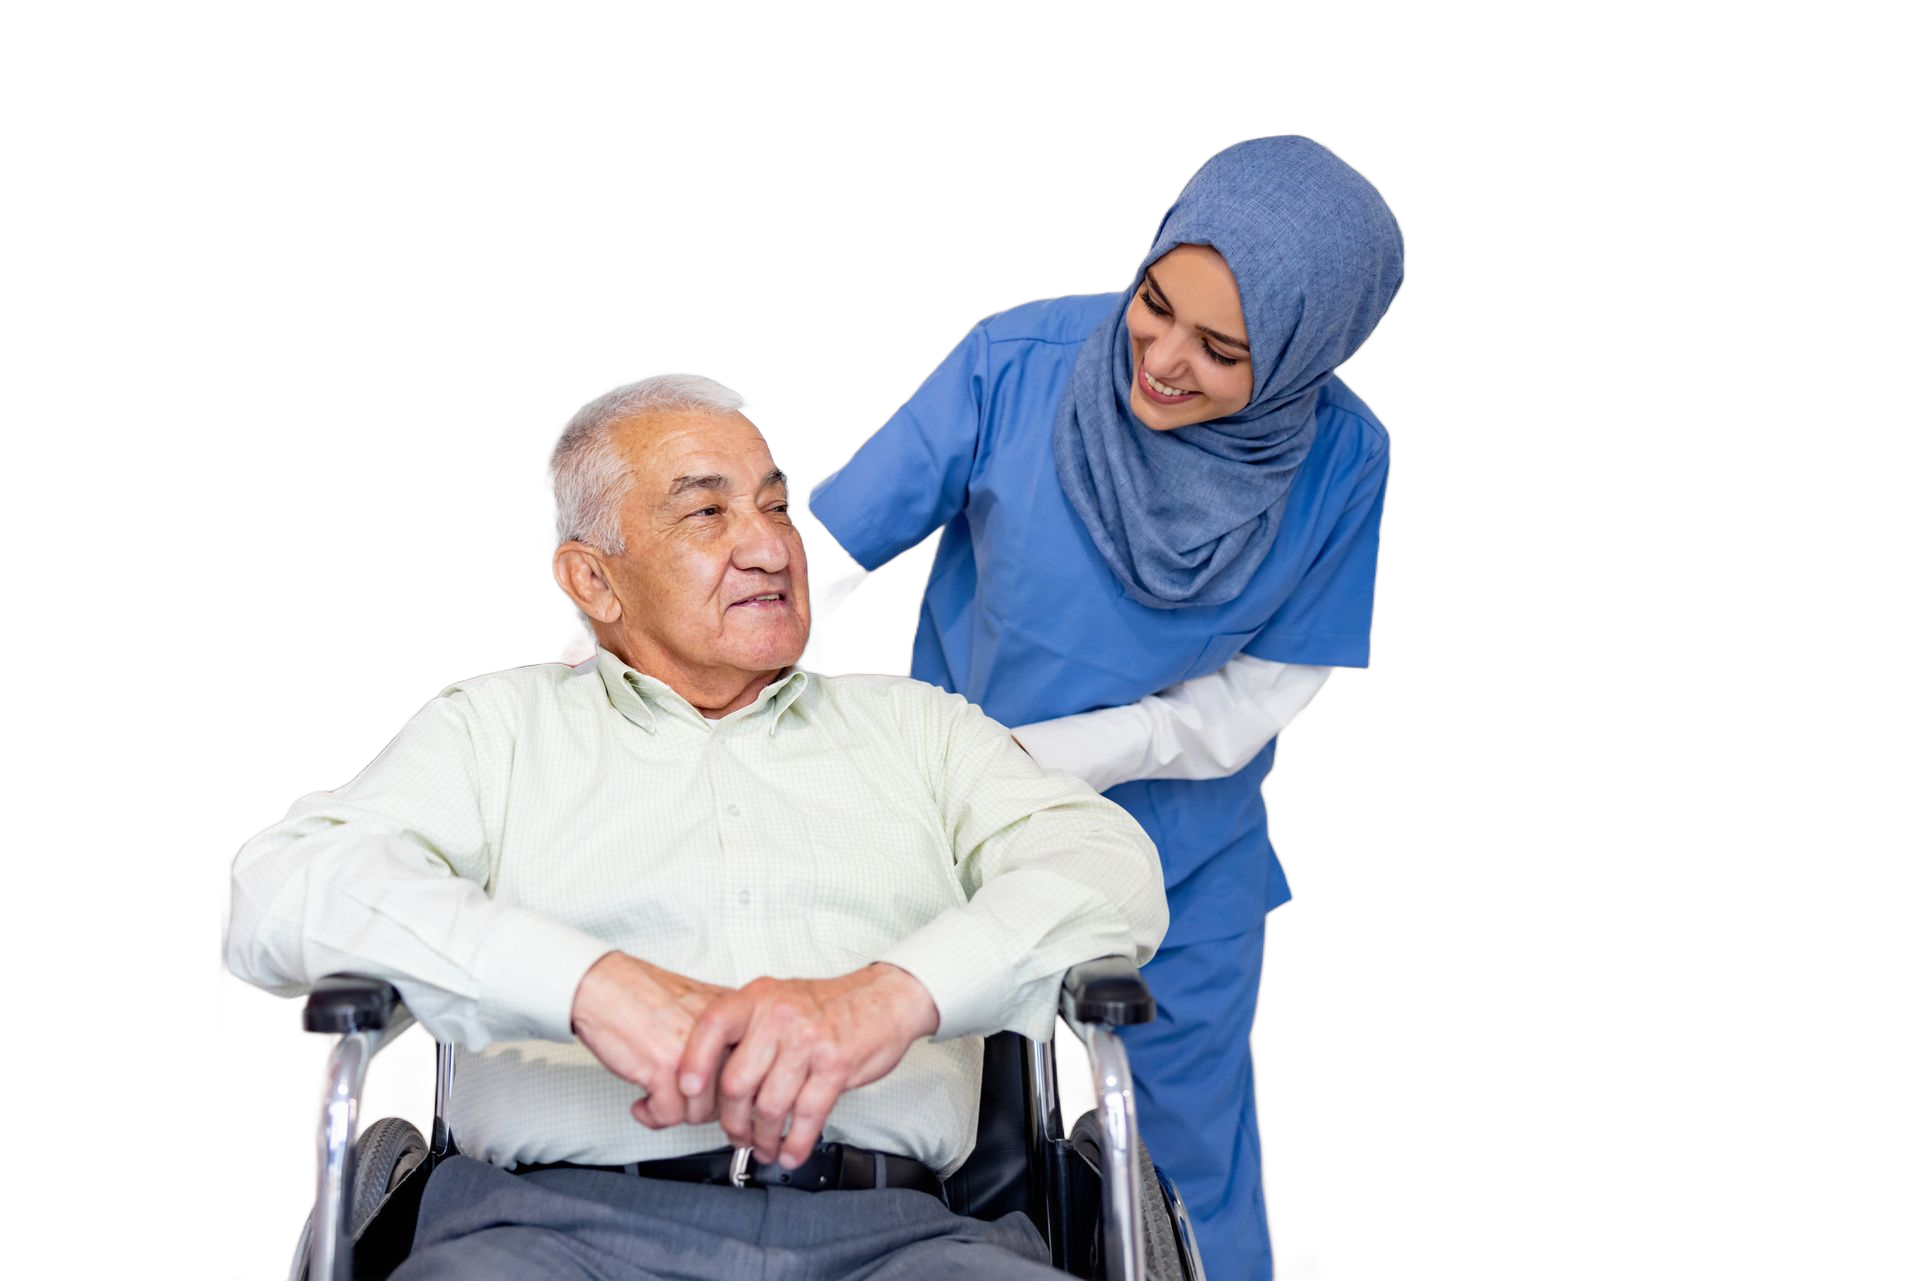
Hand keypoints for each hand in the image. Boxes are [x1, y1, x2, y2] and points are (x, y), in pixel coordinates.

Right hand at [569, 952, 731, 1128]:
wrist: (604, 986)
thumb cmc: (642, 997)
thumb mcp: (696, 1010)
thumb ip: (720, 1040)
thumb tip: (732, 1084)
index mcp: (734, 1016)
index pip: (752, 1071)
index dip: (729, 1094)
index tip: (714, 1100)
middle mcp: (719, 1033)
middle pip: (729, 1097)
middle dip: (700, 1108)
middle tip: (679, 1101)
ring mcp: (693, 1051)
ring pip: (700, 1112)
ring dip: (675, 1114)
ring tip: (658, 1100)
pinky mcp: (664, 1067)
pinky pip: (669, 1115)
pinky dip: (652, 1115)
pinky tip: (643, 1104)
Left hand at [670, 963, 939, 1167]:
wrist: (884, 999)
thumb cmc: (827, 1005)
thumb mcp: (777, 999)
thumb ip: (746, 1030)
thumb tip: (708, 1077)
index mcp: (758, 997)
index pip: (712, 1028)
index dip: (694, 1063)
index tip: (687, 1092)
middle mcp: (779, 1016)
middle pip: (737, 1083)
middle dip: (733, 1122)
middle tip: (737, 1136)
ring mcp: (808, 1041)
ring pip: (770, 1106)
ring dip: (765, 1138)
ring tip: (765, 1147)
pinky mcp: (835, 1065)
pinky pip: (807, 1116)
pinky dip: (796, 1143)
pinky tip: (791, 1152)